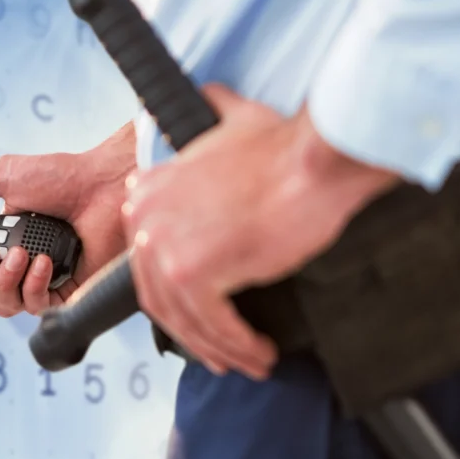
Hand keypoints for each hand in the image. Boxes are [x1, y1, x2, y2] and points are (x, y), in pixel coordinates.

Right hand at [0, 124, 136, 316]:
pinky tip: (44, 263)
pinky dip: (33, 285)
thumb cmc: (61, 178)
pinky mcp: (65, 293)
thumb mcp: (2, 176)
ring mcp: (40, 281)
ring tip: (21, 253)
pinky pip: (35, 308)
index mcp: (0, 242)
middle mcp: (17, 266)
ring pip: (2, 306)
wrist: (103, 185)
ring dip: (4, 280)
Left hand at [122, 84, 400, 379]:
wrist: (314, 159)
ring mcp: (164, 246)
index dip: (176, 297)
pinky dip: (236, 346)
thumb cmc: (285, 147)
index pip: (149, 261)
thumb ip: (214, 114)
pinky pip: (212, 325)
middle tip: (225, 352)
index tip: (202, 317)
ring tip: (249, 361)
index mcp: (147, 190)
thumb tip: (213, 96)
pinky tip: (259, 354)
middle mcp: (145, 218)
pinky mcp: (192, 272)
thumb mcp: (232, 122)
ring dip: (220, 348)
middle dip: (195, 333)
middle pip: (160, 297)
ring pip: (185, 318)